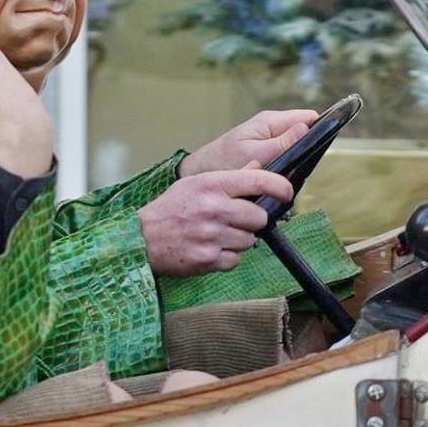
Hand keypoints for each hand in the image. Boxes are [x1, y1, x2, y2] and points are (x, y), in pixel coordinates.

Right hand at [135, 164, 294, 276]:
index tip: (286, 192)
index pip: (259, 180)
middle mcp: (215, 208)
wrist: (140, 239)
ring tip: (217, 235)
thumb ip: (229, 177)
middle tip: (236, 220)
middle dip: (253, 220)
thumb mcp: (195, 183)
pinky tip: (210, 249)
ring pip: (250, 241)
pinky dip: (226, 257)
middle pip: (260, 217)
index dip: (280, 187)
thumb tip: (258, 166)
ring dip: (238, 240)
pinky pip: (235, 260)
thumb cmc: (169, 209)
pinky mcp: (209, 259)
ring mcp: (212, 235)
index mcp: (212, 184)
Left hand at [178, 108, 318, 178]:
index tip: (323, 148)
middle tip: (302, 169)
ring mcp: (269, 140)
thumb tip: (307, 127)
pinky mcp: (265, 152)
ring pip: (296, 147)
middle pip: (304, 132)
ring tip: (291, 177)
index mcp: (271, 121)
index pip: (308, 118)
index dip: (320, 129)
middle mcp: (272, 127)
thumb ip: (282, 143)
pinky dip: (286, 167)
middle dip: (308, 149)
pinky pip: (285, 156)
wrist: (199, 173)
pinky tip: (282, 180)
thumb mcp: (256, 153)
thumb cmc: (223, 161)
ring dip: (297, 161)